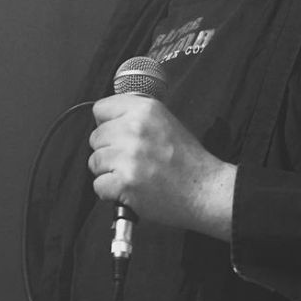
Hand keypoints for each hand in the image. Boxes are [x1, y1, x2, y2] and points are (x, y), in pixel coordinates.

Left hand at [88, 94, 235, 240]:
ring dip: (109, 172)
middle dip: (109, 151)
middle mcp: (135, 129)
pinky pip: (98, 185)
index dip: (107, 124)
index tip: (116, 134)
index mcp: (146, 110)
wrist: (205, 191)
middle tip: (132, 159)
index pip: (101, 109)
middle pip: (95, 137)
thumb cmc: (189, 162)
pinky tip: (131, 188)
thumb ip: (136, 117)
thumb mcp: (166, 123)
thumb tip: (108, 121)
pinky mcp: (124, 182)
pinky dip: (111, 192)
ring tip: (134, 174)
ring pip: (94, 162)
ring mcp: (128, 156)